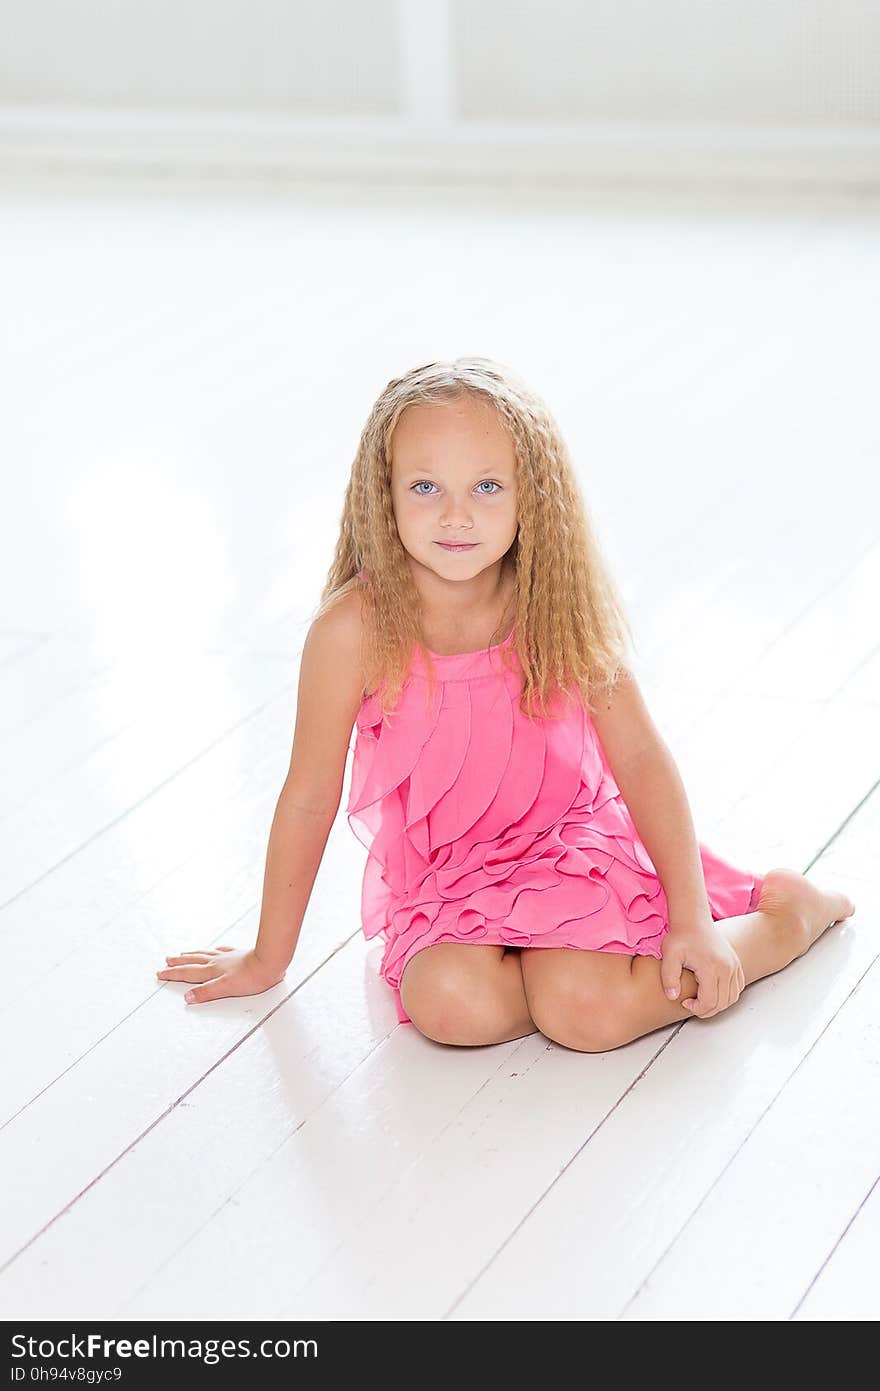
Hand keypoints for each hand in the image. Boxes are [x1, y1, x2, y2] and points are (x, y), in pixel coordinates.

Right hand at [156, 945, 285, 1004]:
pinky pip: (221, 950)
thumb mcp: (225, 989)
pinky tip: (214, 948)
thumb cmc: (251, 977)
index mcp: (212, 971)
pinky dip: (213, 949)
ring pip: (204, 954)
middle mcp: (217, 962)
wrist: (270, 962)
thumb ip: (206, 993)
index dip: (173, 974)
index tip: (160, 973)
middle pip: (193, 961)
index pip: (188, 973)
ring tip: (183, 953)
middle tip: (166, 961)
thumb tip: (187, 997)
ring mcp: (227, 957)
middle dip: (178, 963)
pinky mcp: (238, 954)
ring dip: (191, 954)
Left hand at [660, 917, 744, 1018]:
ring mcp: (734, 966)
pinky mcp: (736, 964)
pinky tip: (713, 992)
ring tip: (702, 999)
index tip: (685, 1002)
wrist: (693, 920)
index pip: (710, 1002)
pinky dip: (727, 995)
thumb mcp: (669, 955)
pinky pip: (737, 988)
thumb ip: (668, 978)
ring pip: (732, 998)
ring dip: (718, 1004)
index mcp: (711, 967)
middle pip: (722, 1003)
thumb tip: (672, 996)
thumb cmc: (681, 936)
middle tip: (692, 1004)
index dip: (696, 1009)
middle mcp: (727, 968)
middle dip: (706, 1010)